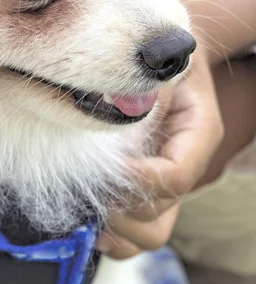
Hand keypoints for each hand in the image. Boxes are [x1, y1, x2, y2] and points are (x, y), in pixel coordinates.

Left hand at [96, 48, 223, 258]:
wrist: (155, 52)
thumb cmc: (156, 49)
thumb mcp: (156, 59)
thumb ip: (143, 86)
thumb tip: (116, 112)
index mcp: (198, 133)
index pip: (175, 176)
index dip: (138, 179)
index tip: (106, 166)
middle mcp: (185, 163)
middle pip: (160, 212)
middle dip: (121, 206)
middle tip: (90, 184)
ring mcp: (164, 181)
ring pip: (150, 232)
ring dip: (116, 227)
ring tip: (86, 206)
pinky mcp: (144, 187)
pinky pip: (134, 230)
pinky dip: (111, 233)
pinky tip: (88, 219)